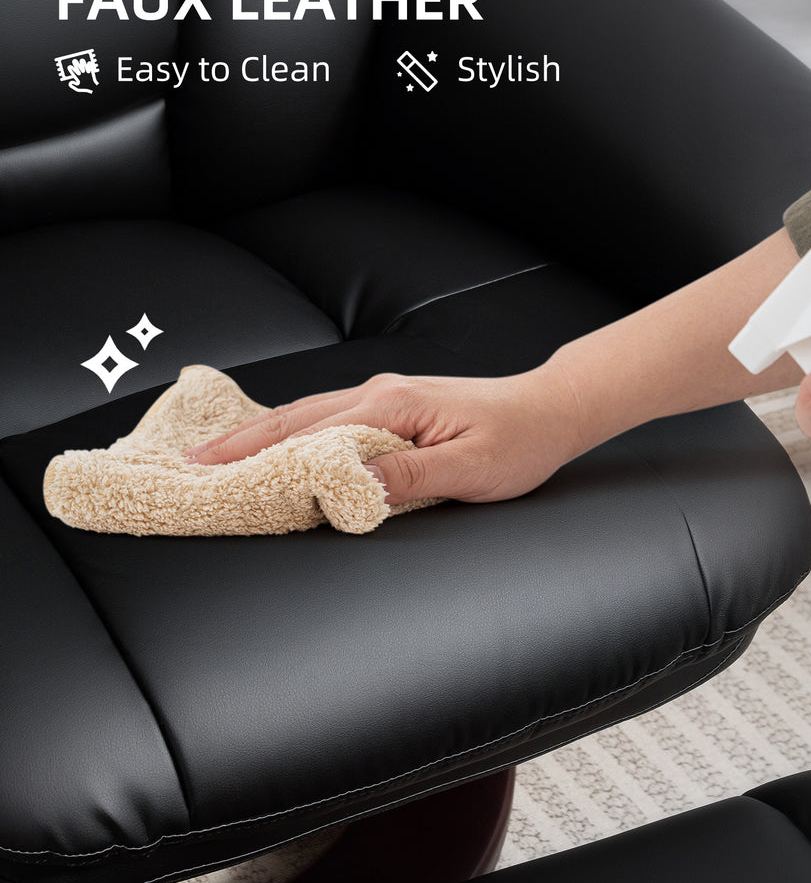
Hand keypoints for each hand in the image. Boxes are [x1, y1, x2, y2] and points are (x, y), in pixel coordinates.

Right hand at [185, 363, 585, 505]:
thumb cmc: (517, 441)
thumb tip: (349, 488)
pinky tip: (277, 442)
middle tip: (190, 465)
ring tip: (217, 454)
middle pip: (295, 419)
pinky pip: (329, 417)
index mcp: (391, 407)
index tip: (213, 477)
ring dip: (261, 436)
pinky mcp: (394, 407)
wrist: (549, 410)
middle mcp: (380, 394)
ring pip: (308, 414)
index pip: (310, 437)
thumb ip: (408, 476)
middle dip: (241, 443)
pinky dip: (293, 431)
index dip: (259, 459)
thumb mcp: (468, 469)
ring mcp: (385, 397)